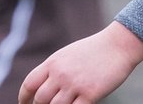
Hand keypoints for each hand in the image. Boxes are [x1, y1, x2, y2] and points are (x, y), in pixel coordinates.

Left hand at [19, 22, 142, 103]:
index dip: (24, 98)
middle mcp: (61, 73)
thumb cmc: (94, 50)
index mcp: (53, 62)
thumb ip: (54, 69)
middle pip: (40, 99)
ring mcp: (75, 84)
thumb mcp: (68, 55)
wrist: (118, 45)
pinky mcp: (90, 93)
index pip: (29, 84)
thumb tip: (43, 87)